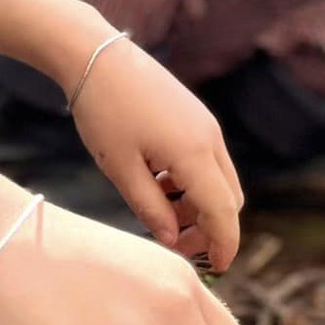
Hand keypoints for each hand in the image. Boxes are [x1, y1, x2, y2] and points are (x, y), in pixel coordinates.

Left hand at [68, 34, 243, 266]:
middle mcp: (209, 138)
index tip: (217, 270)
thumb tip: (173, 239)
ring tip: (160, 215)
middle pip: (229, 199)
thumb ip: (150, 208)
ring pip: (220, 180)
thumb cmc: (102, 111)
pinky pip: (208, 160)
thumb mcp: (120, 168)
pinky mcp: (195, 115)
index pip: (223, 213)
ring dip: (200, 205)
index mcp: (193, 153)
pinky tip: (159, 185)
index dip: (224, 245)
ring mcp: (205, 124)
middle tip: (177, 246)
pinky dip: (193, 182)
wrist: (95, 54)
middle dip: (211, 228)